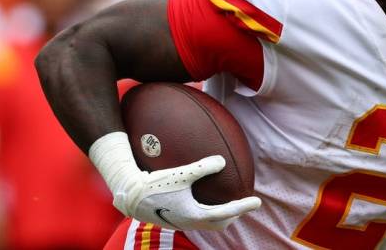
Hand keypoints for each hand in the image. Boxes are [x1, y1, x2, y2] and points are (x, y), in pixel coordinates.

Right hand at [89, 132, 260, 229]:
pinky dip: (205, 209)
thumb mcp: (180, 174)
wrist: (128, 195)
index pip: (226, 213)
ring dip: (219, 215)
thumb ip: (202, 167)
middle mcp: (188, 222)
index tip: (257, 201)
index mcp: (194, 215)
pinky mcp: (172, 217)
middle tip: (243, 204)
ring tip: (226, 201)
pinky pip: (195, 216)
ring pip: (207, 223)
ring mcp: (180, 221)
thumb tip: (222, 161)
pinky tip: (200, 194)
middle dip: (233, 216)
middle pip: (219, 224)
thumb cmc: (153, 184)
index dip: (243, 207)